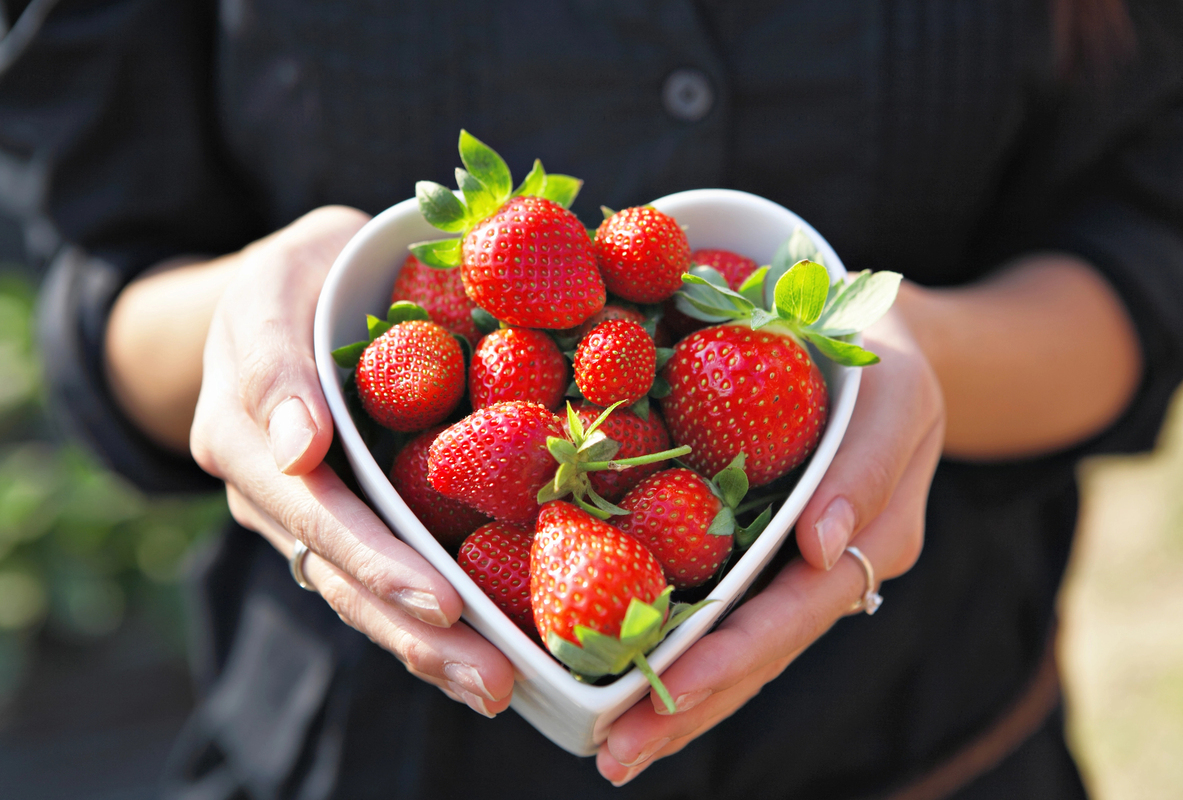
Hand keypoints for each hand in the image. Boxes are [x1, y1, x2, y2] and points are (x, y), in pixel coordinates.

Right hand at [189, 206, 515, 716]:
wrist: (287, 296)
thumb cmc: (299, 276)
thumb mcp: (281, 277)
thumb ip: (275, 358)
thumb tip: (298, 450)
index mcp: (246, 427)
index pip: (313, 506)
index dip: (375, 557)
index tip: (440, 600)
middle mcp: (268, 487)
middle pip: (340, 573)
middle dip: (414, 629)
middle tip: (490, 678)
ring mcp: (301, 512)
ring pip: (358, 593)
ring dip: (427, 648)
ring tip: (495, 690)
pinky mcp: (340, 520)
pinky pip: (378, 577)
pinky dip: (426, 623)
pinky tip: (482, 659)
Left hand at [596, 308, 944, 784]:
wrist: (877, 344)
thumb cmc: (887, 362)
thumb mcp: (895, 394)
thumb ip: (867, 469)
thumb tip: (823, 548)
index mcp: (871, 544)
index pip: (792, 615)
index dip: (729, 659)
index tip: (666, 697)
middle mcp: (828, 572)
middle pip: (757, 655)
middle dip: (688, 708)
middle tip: (615, 756)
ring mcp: (792, 568)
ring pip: (736, 647)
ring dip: (676, 700)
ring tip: (610, 746)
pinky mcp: (760, 550)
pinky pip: (719, 606)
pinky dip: (676, 645)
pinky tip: (624, 672)